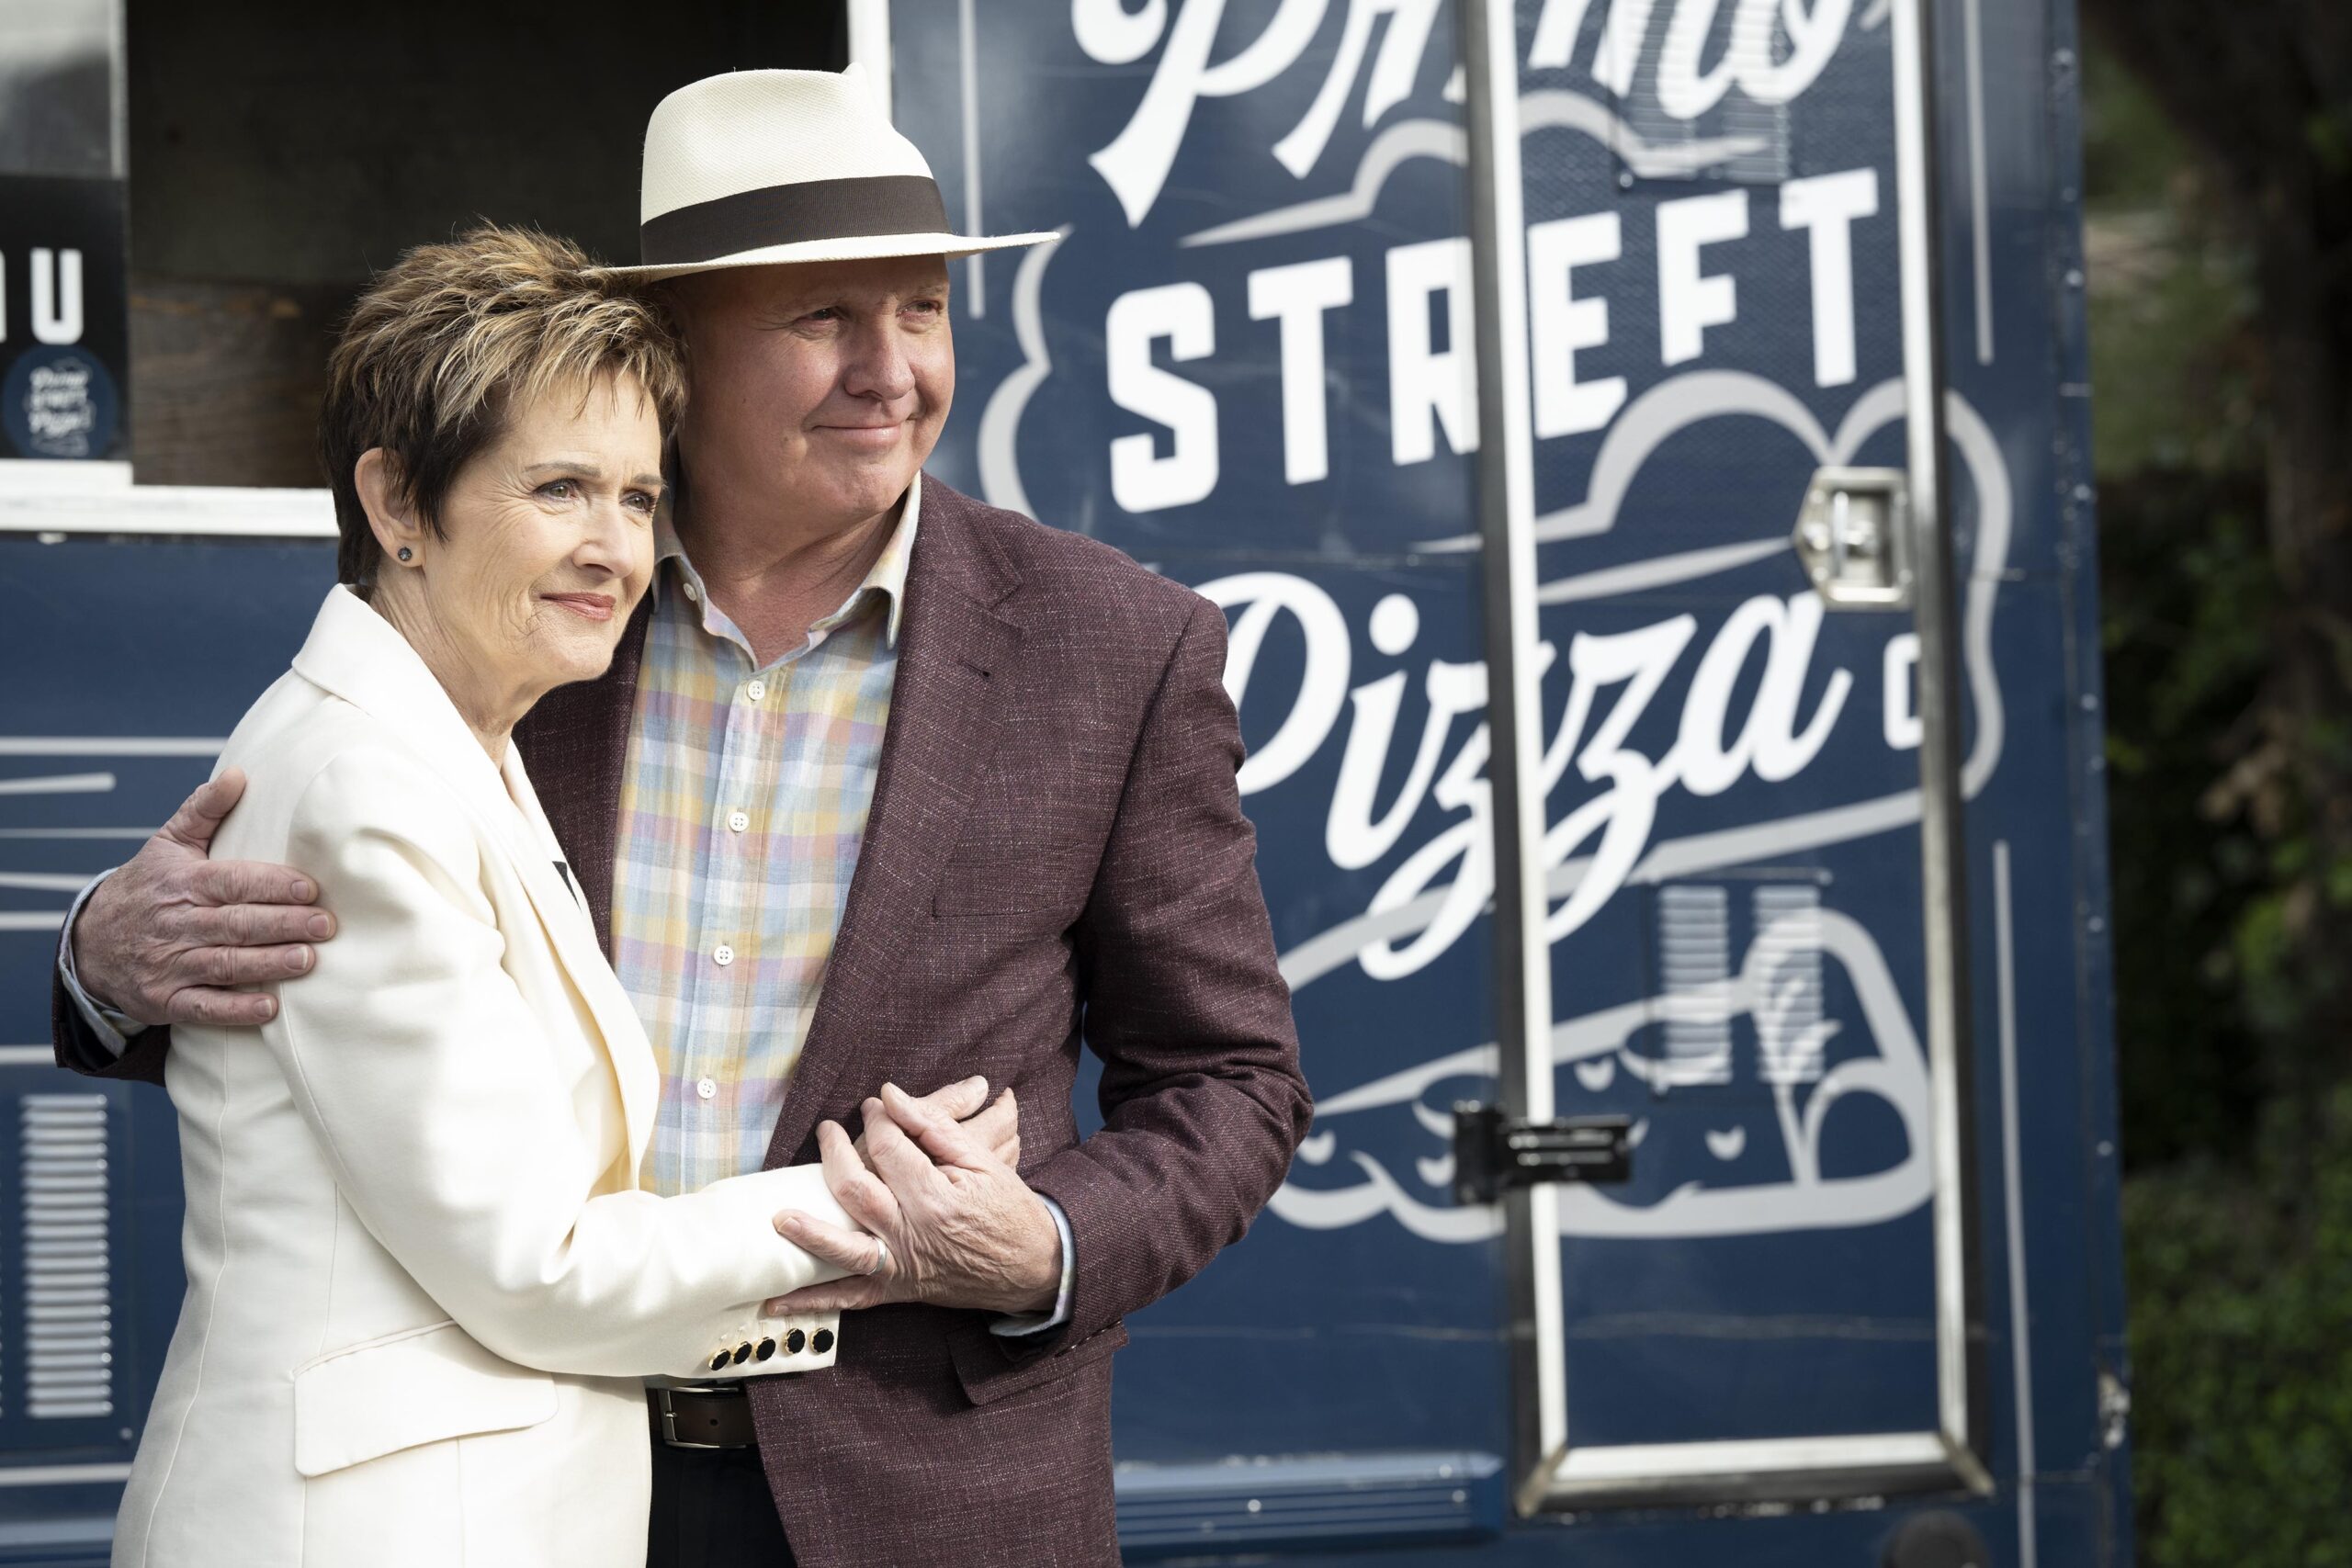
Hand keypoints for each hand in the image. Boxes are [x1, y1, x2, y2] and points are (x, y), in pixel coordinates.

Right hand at [73, 769, 335, 1026]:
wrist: (90, 943)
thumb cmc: (146, 887)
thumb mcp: (167, 844)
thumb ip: (204, 810)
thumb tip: (239, 773)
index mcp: (183, 884)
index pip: (233, 882)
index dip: (272, 885)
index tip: (311, 888)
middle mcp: (176, 924)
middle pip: (236, 924)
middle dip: (283, 924)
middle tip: (326, 925)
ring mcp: (169, 964)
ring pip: (225, 964)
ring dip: (268, 964)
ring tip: (308, 960)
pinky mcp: (165, 1000)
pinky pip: (204, 1007)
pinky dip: (235, 1009)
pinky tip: (269, 1008)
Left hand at [767, 1083, 1061, 1315]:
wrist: (1035, 1266)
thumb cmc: (1010, 1209)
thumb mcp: (983, 1161)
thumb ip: (935, 1126)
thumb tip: (891, 1096)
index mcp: (935, 1196)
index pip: (889, 1148)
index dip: (878, 1119)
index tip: (874, 1106)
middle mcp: (912, 1233)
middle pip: (855, 1189)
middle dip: (834, 1153)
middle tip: (828, 1131)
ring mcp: (902, 1265)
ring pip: (843, 1248)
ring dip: (808, 1233)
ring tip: (778, 1217)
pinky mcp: (898, 1290)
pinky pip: (851, 1299)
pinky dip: (815, 1302)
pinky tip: (779, 1301)